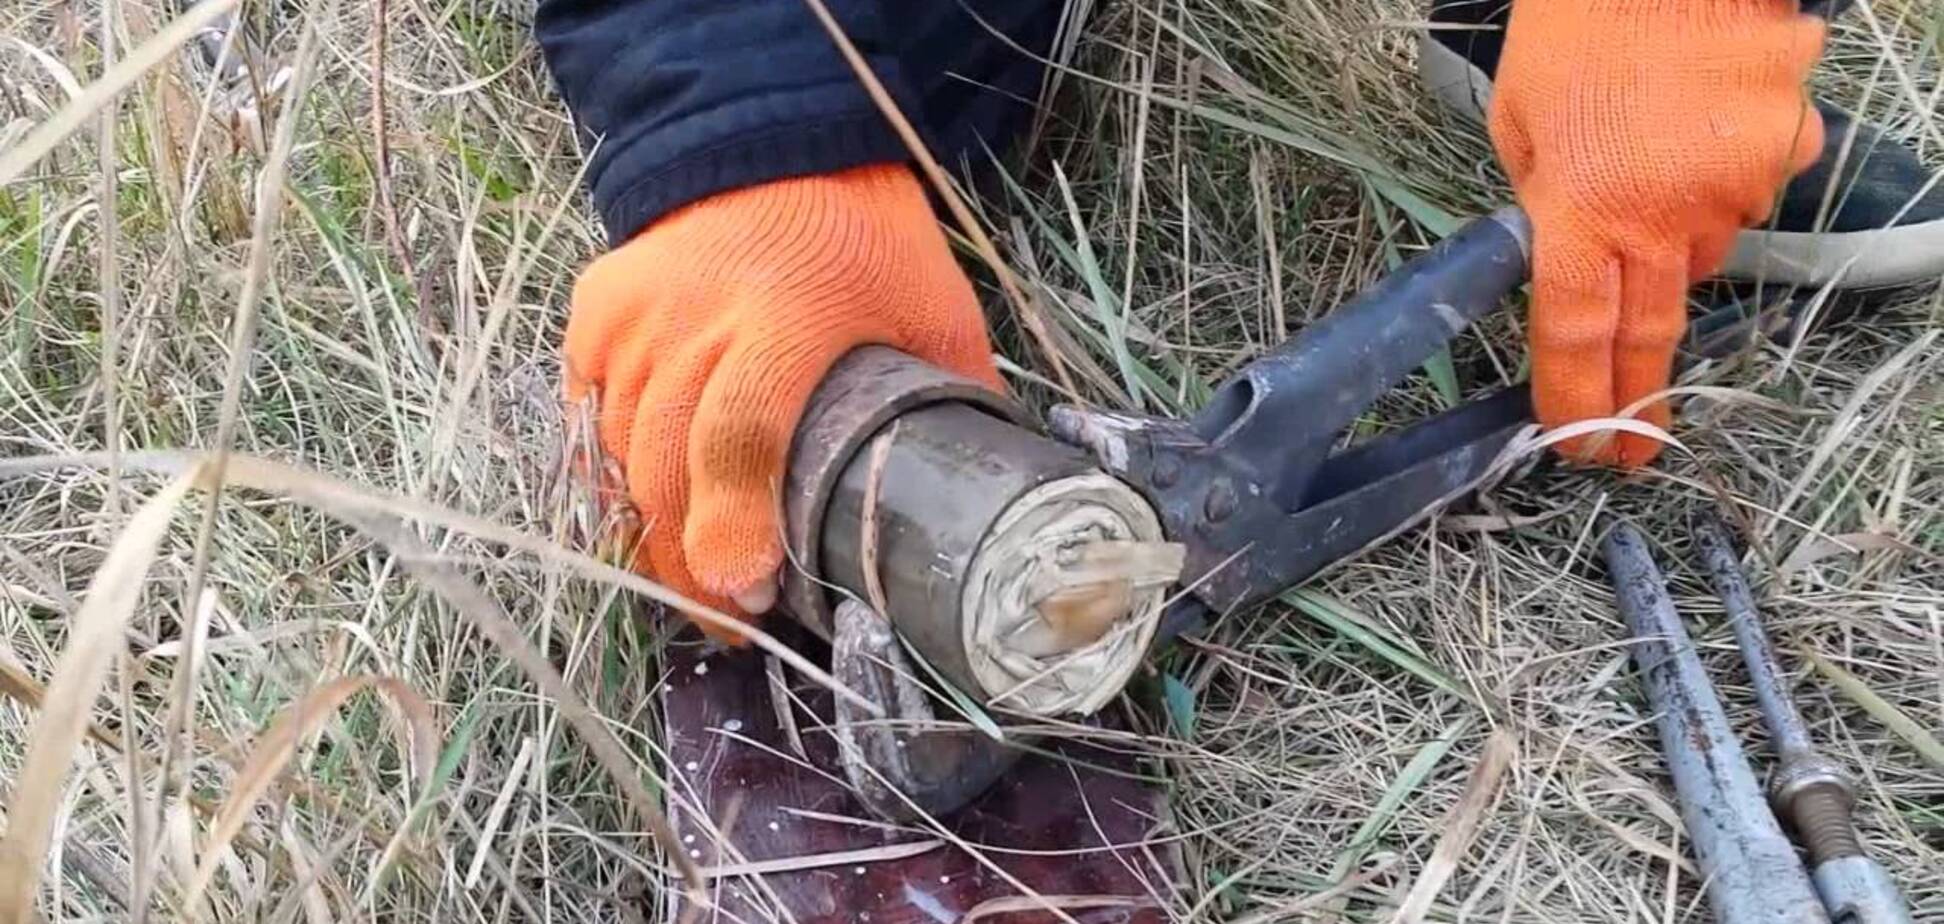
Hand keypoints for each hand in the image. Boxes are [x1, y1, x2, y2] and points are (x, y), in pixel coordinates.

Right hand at [565, 164, 999, 640]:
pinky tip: (654, 492)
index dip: (733, 526)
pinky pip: (590, 410)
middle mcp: (696, 320)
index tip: (745, 595)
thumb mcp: (934, 311)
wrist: (774, 141)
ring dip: (650, 522)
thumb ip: (953, 401)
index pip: (740, 435)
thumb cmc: (867, 241)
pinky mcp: (596, 308)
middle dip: (683, 562)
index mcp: (792, 319)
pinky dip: (615, 460)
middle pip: (666, 466)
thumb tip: (988, 506)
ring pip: (620, 451)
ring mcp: (635, 314)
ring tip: (692, 573)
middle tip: (724, 622)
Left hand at [1490, 0, 1825, 466]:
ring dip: (1677, 237)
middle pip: (1651, 329)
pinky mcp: (1788, 151)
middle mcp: (1664, 214)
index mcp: (1578, 209)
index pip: (1578, 333)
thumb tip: (1571, 262)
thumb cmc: (1577, 24)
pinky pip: (1749, 192)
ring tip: (1652, 169)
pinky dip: (1723, 177)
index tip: (1583, 451)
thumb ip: (1544, 204)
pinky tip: (1701, 126)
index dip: (1580, 401)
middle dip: (1641, 395)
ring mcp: (1736, 186)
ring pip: (1705, 251)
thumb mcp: (1518, 121)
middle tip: (1637, 443)